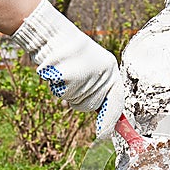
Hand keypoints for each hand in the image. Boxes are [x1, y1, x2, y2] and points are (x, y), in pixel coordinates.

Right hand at [12, 0, 123, 138]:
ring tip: (67, 73)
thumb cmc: (73, 55)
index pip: (116, 101)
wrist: (53, 35)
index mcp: (111, 70)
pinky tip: (59, 72)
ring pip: (77, 102)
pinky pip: (63, 94)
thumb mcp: (94, 69)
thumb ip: (102, 89)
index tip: (105, 134)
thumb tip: (111, 119)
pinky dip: (58, 87)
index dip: (110, 120)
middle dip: (82, 101)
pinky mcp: (70, 76)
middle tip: (73, 84)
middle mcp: (103, 73)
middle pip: (92, 105)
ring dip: (68, 93)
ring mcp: (87, 75)